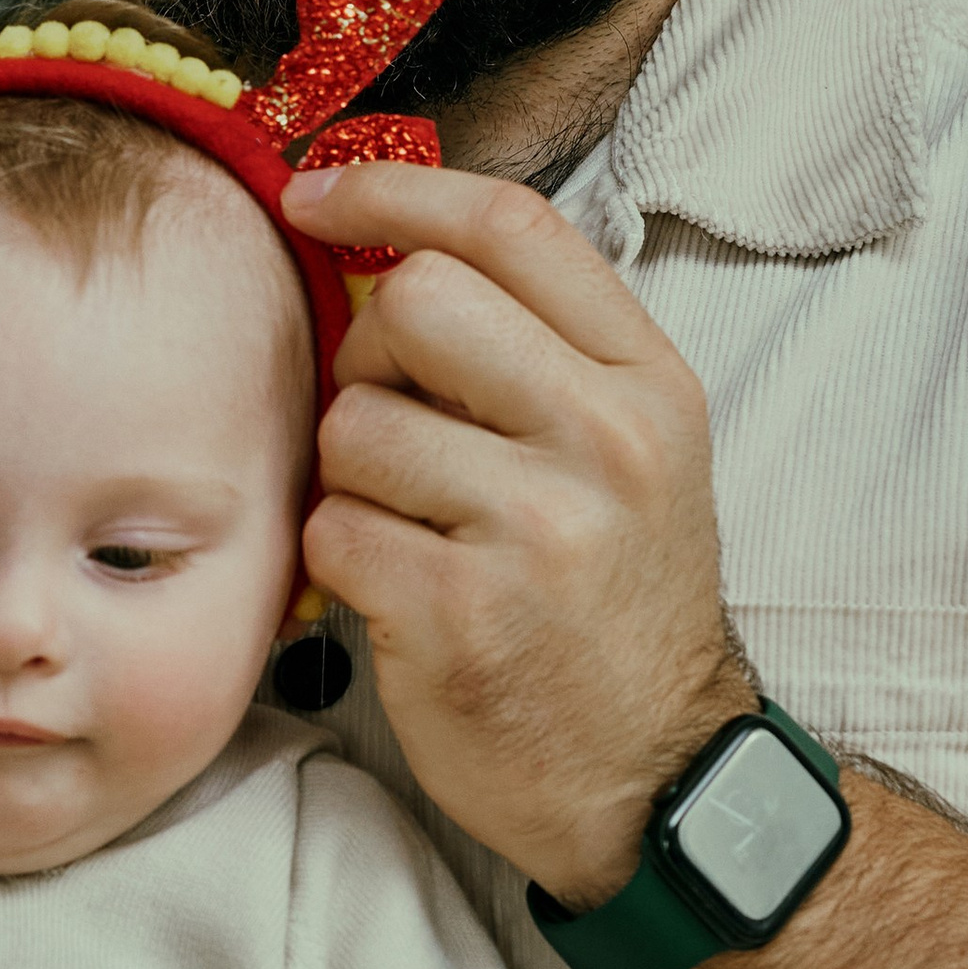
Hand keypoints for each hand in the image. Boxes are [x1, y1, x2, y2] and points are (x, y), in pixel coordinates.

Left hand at [283, 162, 751, 901]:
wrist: (654, 776)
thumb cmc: (612, 604)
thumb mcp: (630, 455)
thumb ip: (537, 350)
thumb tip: (385, 247)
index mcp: (648, 384)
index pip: (510, 227)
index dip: (390, 192)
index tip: (313, 196)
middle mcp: (607, 442)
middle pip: (416, 303)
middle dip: (369, 354)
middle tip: (390, 421)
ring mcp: (537, 529)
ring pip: (356, 423)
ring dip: (349, 474)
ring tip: (408, 527)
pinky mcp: (460, 614)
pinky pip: (333, 529)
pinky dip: (340, 558)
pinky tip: (394, 590)